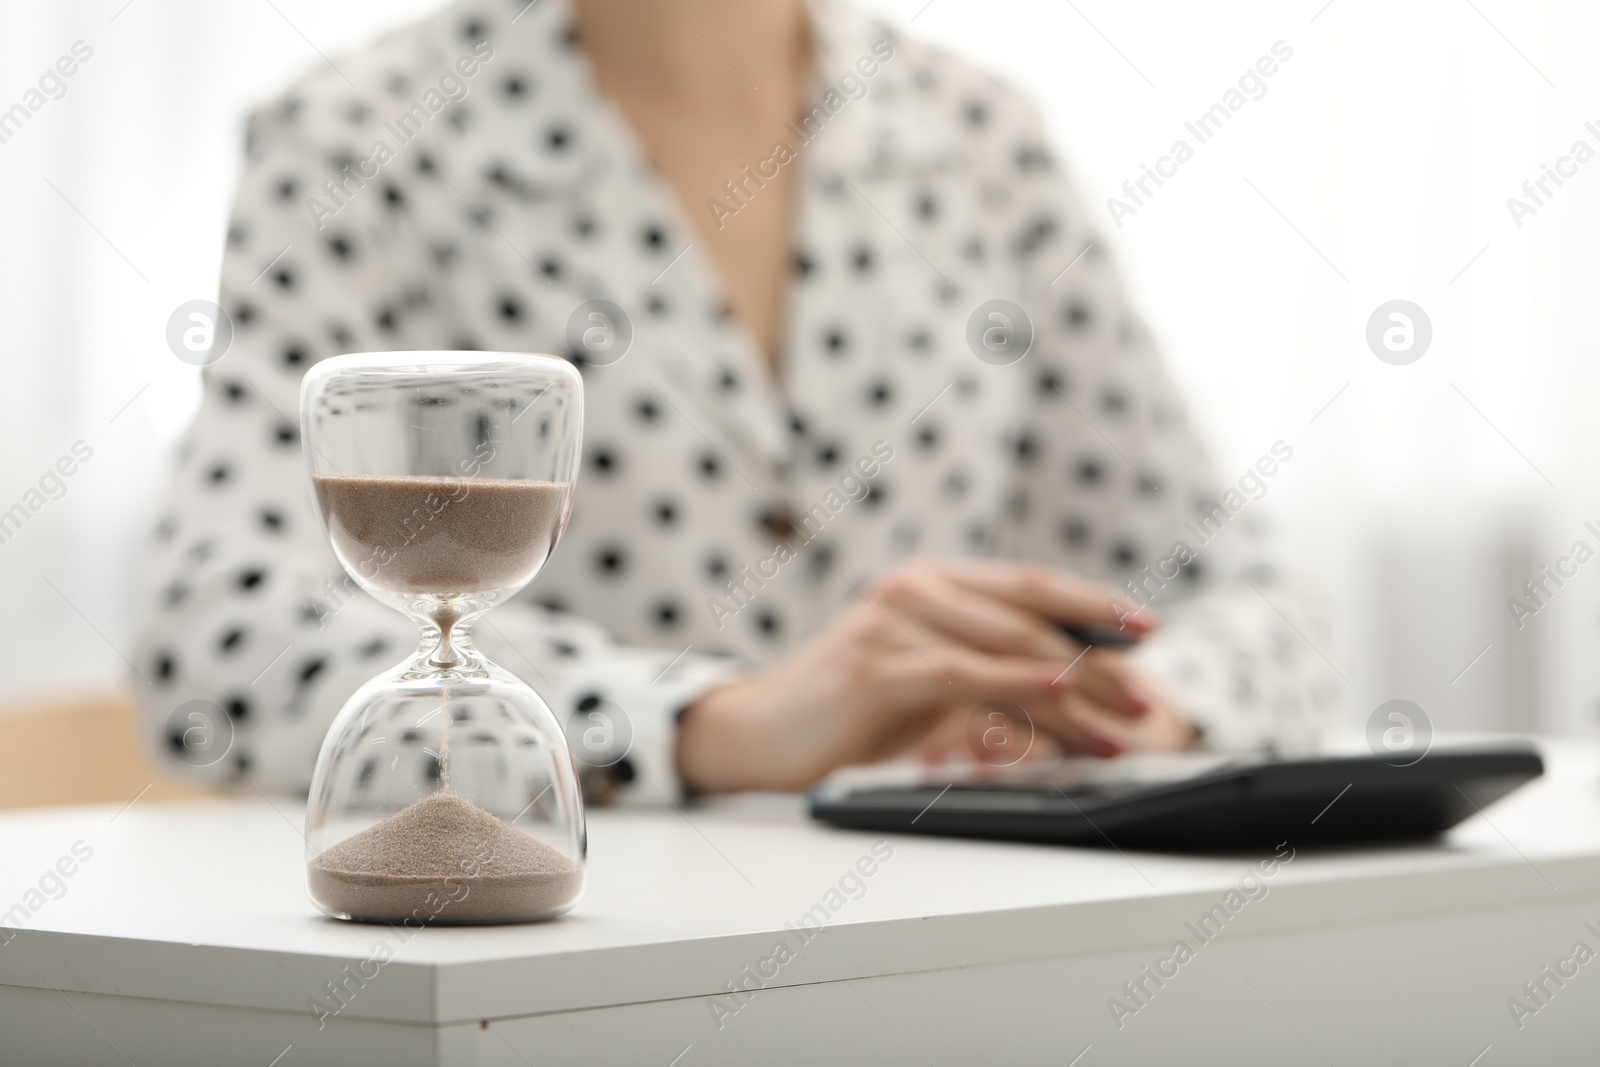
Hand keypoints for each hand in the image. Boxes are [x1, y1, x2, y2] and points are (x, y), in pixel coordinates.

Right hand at [674, 557, 1193, 792]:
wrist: (759, 734)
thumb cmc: (847, 714)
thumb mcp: (926, 680)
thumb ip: (982, 665)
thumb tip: (1071, 684)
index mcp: (933, 583)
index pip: (1031, 585)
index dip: (1094, 604)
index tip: (1147, 628)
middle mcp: (916, 588)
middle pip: (1030, 613)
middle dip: (1097, 659)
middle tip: (1142, 698)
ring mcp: (893, 620)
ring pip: (1006, 646)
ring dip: (1073, 689)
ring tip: (1118, 723)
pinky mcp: (874, 664)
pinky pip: (961, 670)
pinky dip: (1014, 682)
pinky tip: (1054, 690)